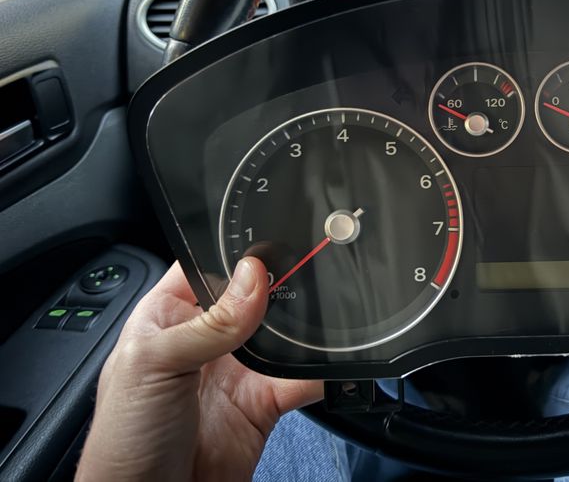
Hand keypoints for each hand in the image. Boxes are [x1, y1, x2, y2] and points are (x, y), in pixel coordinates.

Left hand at [76, 258, 321, 480]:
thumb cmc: (122, 439)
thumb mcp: (153, 366)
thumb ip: (206, 324)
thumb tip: (252, 278)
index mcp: (168, 314)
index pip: (207, 265)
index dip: (236, 252)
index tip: (269, 243)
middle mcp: (206, 337)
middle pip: (255, 296)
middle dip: (281, 283)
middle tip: (306, 273)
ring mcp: (237, 369)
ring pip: (284, 333)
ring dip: (304, 325)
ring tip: (322, 311)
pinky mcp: (264, 403)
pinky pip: (302, 379)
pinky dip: (322, 370)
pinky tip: (331, 360)